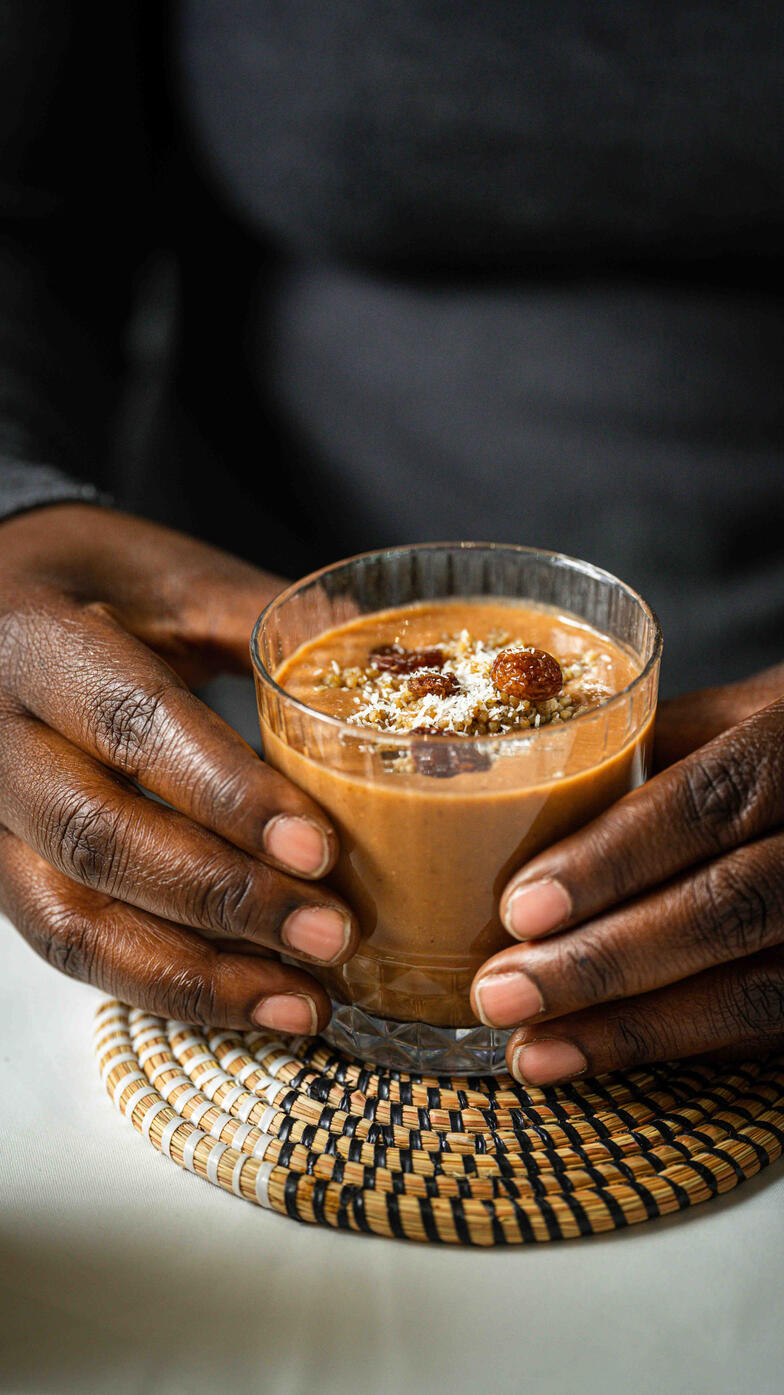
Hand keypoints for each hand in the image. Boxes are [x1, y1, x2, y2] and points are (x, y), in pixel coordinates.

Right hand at [0, 505, 358, 1033]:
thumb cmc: (87, 580)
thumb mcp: (166, 574)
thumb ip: (259, 619)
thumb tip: (381, 670)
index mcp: (37, 642)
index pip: (133, 724)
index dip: (227, 794)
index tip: (318, 848)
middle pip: (99, 838)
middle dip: (223, 900)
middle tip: (331, 934)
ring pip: (70, 918)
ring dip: (194, 974)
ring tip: (304, 1000)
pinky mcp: (0, 868)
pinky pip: (69, 945)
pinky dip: (162, 985)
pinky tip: (249, 1000)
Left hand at [471, 668, 783, 1084]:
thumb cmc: (780, 747)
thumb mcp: (725, 716)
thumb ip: (644, 750)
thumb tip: (521, 797)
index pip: (706, 805)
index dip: (613, 861)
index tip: (520, 909)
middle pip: (727, 909)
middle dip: (602, 962)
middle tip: (501, 992)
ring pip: (755, 991)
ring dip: (630, 1030)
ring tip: (532, 1050)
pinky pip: (763, 1029)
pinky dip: (675, 1046)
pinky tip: (597, 1056)